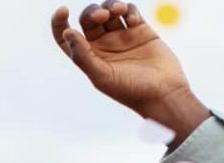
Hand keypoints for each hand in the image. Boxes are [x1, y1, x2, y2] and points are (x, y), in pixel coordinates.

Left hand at [51, 2, 207, 133]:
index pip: (66, 37)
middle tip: (102, 16)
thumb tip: (67, 33)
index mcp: (89, 57)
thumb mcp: (102, 76)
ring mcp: (122, 36)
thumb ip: (82, 56)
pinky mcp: (140, 30)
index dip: (59, 23)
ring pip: (109, 10)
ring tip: (118, 10)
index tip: (62, 11)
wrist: (164, 93)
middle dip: (93, 12)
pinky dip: (129, 10)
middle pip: (89, 18)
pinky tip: (133, 22)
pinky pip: (130, 11)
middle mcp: (103, 45)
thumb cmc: (131, 90)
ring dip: (111, 5)